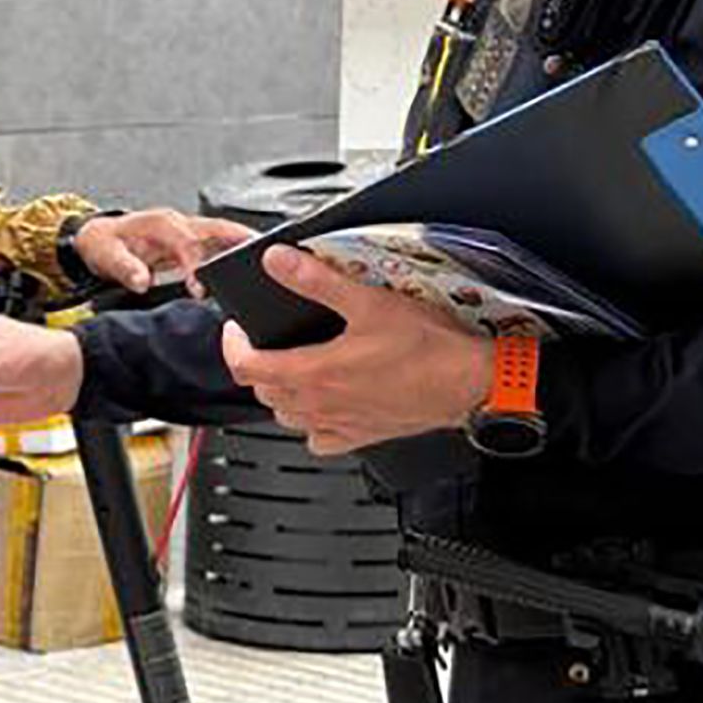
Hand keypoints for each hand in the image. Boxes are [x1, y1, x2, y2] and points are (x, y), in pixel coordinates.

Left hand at [70, 210, 258, 293]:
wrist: (98, 239)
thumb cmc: (103, 245)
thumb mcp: (106, 256)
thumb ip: (125, 268)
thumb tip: (142, 280)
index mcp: (160, 223)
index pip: (188, 242)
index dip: (198, 264)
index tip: (201, 287)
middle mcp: (177, 223)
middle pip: (217, 228)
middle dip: (240, 240)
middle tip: (264, 255)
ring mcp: (186, 231)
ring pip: (221, 235)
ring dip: (242, 246)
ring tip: (266, 262)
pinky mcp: (189, 242)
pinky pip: (216, 245)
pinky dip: (233, 253)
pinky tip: (246, 267)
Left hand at [220, 247, 495, 455]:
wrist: (469, 384)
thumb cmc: (427, 348)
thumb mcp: (367, 302)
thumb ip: (316, 281)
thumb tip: (278, 262)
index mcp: (314, 372)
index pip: (247, 367)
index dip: (232, 345)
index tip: (236, 330)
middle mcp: (321, 403)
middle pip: (264, 391)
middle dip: (256, 365)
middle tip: (263, 344)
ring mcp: (340, 423)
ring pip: (288, 417)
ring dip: (281, 394)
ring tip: (289, 370)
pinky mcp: (363, 435)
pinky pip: (321, 439)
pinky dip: (313, 425)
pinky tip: (324, 407)